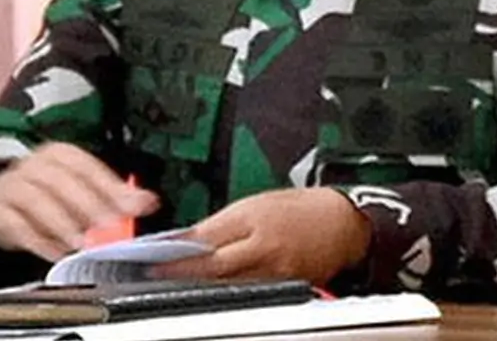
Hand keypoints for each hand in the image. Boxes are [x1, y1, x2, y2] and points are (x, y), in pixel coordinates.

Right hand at [0, 142, 157, 261]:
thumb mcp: (80, 190)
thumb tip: (147, 201)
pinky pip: (17, 225)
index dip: (109, 186)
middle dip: (89, 204)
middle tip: (108, 226)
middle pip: (63, 181)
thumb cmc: (47, 195)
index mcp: (60, 155)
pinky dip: (38, 241)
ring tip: (80, 242)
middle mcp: (36, 166)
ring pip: (38, 200)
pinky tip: (55, 252)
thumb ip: (114, 196)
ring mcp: (14, 186)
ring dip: (62, 223)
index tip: (129, 207)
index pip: (87, 166)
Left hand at [153, 188, 370, 285]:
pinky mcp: (285, 289)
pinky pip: (251, 294)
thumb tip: (185, 239)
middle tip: (159, 276)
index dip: (178, 251)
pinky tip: (213, 292)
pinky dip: (229, 293)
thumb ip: (220, 223)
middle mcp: (265, 248)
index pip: (207, 238)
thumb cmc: (300, 208)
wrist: (342, 224)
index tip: (154, 257)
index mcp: (256, 220)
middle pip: (215, 268)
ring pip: (230, 287)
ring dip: (202, 286)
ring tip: (179, 285)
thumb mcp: (255, 203)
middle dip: (184, 274)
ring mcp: (276, 273)